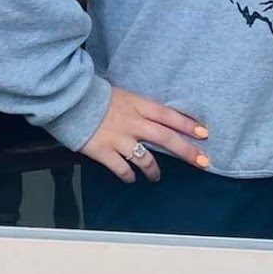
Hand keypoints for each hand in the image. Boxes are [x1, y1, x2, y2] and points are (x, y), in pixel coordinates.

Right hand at [79, 85, 210, 184]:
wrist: (68, 100)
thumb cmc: (95, 96)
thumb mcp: (123, 96)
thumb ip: (139, 108)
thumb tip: (156, 120)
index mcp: (137, 105)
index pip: (168, 115)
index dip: (187, 124)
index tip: (204, 133)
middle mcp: (132, 122)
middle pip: (165, 138)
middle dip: (186, 151)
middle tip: (202, 161)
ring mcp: (118, 138)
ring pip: (145, 158)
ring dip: (154, 170)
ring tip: (156, 176)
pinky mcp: (103, 151)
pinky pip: (122, 168)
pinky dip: (129, 175)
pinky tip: (131, 178)